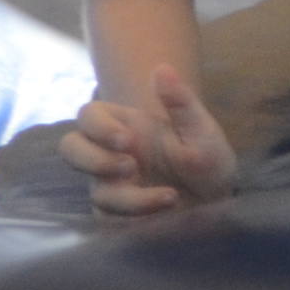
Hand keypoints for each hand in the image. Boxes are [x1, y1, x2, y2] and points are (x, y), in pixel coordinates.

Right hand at [58, 63, 237, 216]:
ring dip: (128, 197)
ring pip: (96, 191)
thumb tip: (162, 68)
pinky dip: (136, 220)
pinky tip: (166, 214)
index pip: (89, 116)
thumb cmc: (208, 160)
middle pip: (71, 148)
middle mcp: (111, 156)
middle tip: (130, 167)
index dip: (98, 127)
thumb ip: (181, 102)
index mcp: (126, 127)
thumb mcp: (202, 130)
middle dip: (92, 159)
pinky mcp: (118, 219)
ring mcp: (112, 188)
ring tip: (169, 197)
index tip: (127, 140)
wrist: (219, 205)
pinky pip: (110, 221)